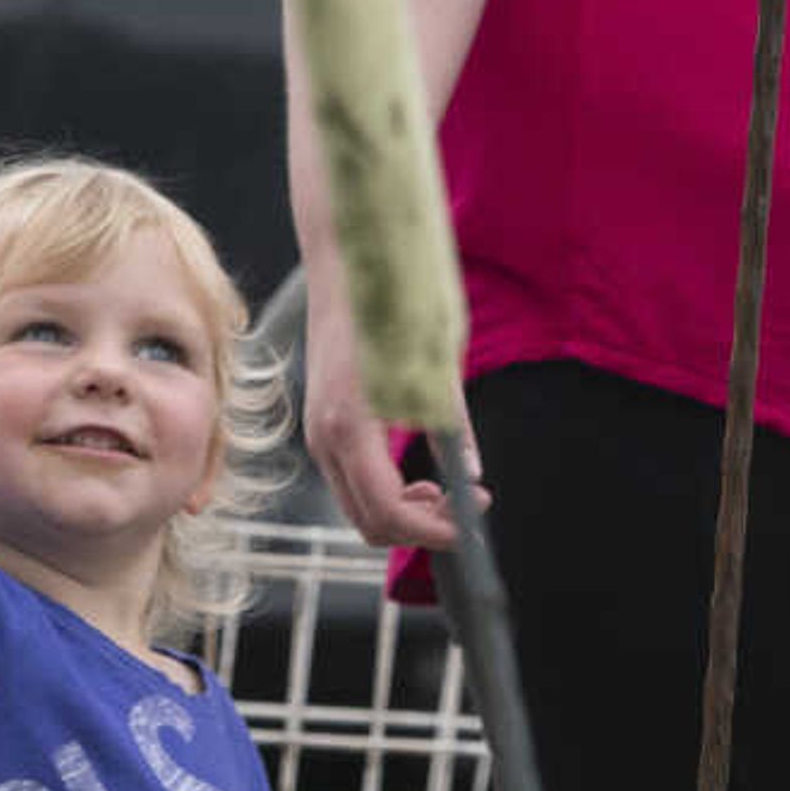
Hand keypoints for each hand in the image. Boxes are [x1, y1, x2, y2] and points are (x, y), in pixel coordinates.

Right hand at [302, 269, 460, 548]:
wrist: (345, 261)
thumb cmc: (393, 302)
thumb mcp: (437, 365)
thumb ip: (451, 424)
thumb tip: (472, 474)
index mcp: (351, 424)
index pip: (388, 510)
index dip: (432, 529)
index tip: (469, 525)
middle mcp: (324, 436)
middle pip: (367, 521)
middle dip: (417, 527)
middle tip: (462, 509)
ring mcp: (317, 430)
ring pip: (357, 505)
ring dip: (401, 511)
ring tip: (442, 490)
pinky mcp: (321, 421)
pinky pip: (351, 481)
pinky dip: (383, 491)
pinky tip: (414, 470)